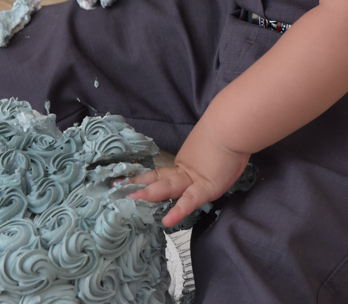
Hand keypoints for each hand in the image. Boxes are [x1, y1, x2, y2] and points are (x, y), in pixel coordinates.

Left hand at [127, 122, 249, 227]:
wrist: (232, 125)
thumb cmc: (228, 131)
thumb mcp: (214, 145)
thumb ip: (207, 154)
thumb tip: (208, 155)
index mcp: (186, 163)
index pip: (161, 174)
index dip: (143, 178)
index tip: (124, 180)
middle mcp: (185, 170)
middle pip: (157, 180)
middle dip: (136, 185)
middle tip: (115, 189)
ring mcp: (193, 179)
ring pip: (166, 188)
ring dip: (148, 194)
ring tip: (130, 201)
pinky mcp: (206, 187)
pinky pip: (190, 201)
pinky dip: (178, 211)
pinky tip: (168, 220)